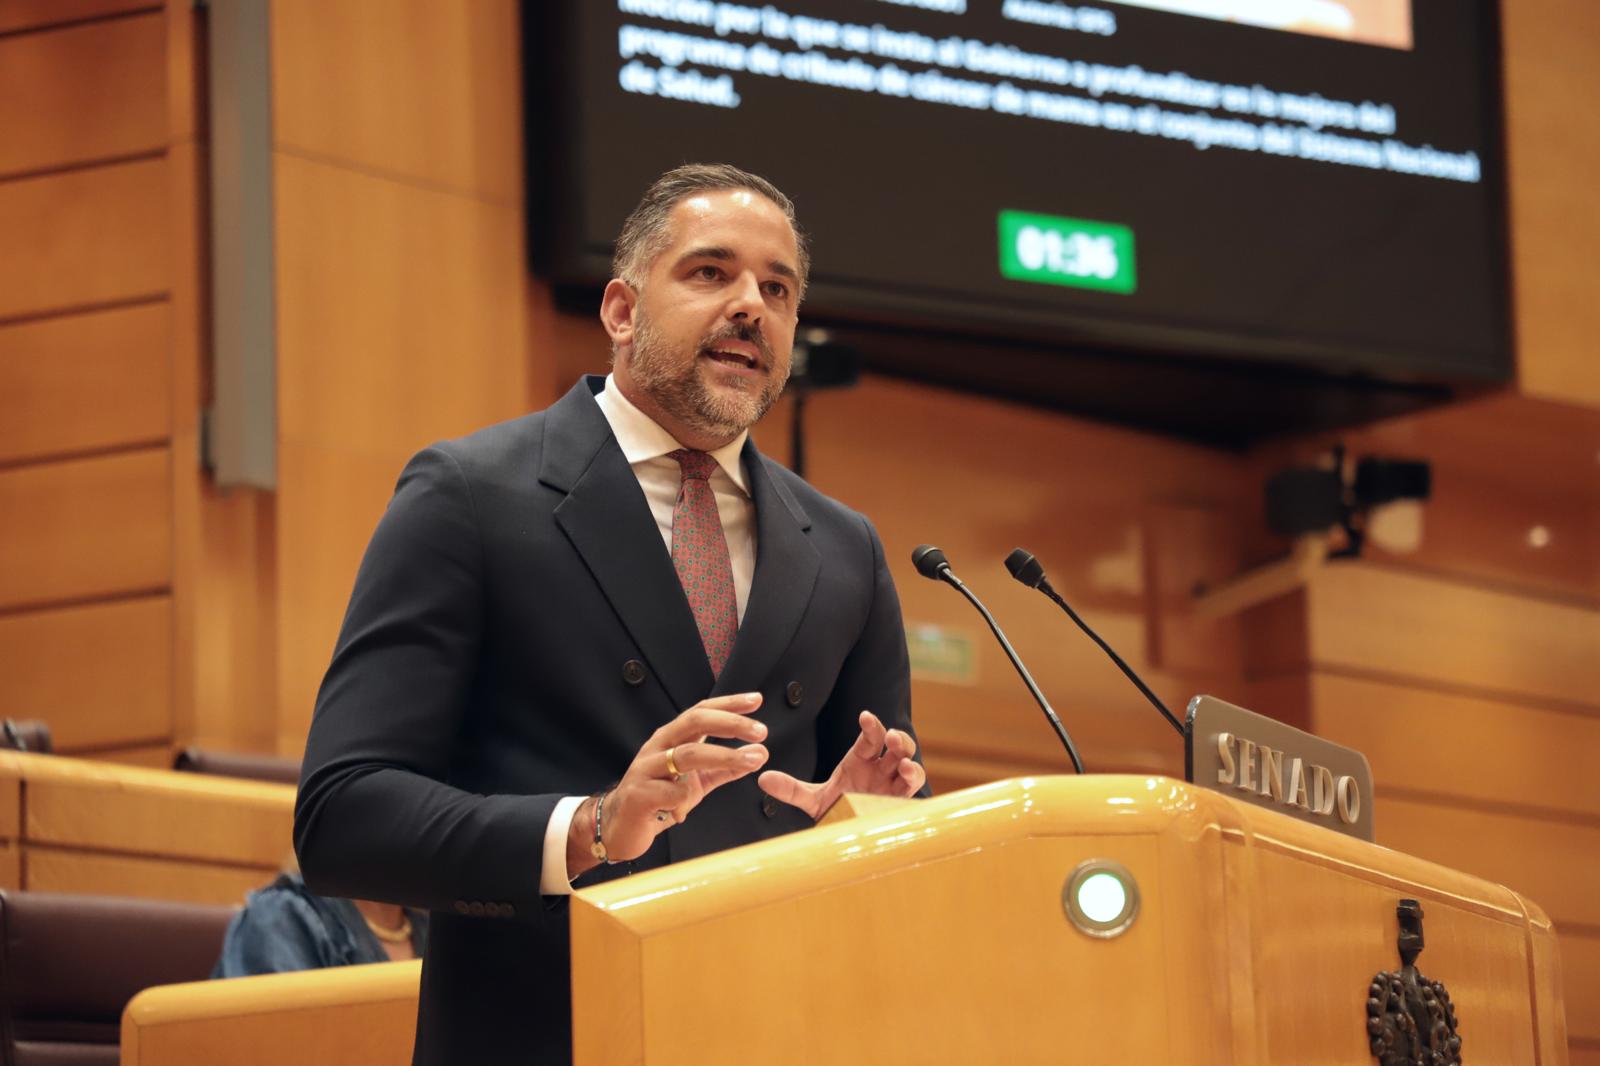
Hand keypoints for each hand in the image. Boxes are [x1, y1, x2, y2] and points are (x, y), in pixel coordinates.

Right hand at [568, 692, 768, 875]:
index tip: (757, 700)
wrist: (619, 828)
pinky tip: (682, 812)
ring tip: (753, 761)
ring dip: (725, 757)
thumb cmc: (660, 799)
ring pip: (688, 754)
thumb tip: (759, 754)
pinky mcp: (639, 794)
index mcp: (671, 739)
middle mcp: (658, 746)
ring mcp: (646, 768)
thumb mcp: (697, 781)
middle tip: (762, 731)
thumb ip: (726, 768)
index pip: (701, 711)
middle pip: (695, 722)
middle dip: (731, 724)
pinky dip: (685, 800)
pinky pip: (673, 792)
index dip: (728, 704)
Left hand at [757, 710, 923, 820]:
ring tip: (902, 762)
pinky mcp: (901, 803)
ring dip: (908, 758)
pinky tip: (907, 778)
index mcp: (861, 761)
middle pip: (895, 744)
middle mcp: (880, 769)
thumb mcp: (814, 801)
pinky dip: (913, 781)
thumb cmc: (836, 813)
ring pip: (909, 762)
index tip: (865, 716)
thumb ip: (791, 789)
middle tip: (890, 737)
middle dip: (896, 737)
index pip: (869, 737)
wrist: (849, 840)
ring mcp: (893, 785)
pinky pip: (913, 788)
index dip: (871, 725)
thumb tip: (762, 778)